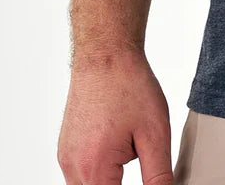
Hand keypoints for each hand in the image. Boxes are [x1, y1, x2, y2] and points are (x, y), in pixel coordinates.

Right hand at [57, 47, 173, 184]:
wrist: (105, 53)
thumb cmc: (129, 85)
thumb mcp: (155, 133)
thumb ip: (158, 176)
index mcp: (95, 169)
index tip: (149, 179)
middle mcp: (73, 168)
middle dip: (120, 184)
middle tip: (138, 152)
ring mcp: (66, 158)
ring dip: (109, 181)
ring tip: (129, 145)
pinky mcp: (65, 148)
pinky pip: (81, 174)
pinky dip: (100, 170)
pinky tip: (116, 143)